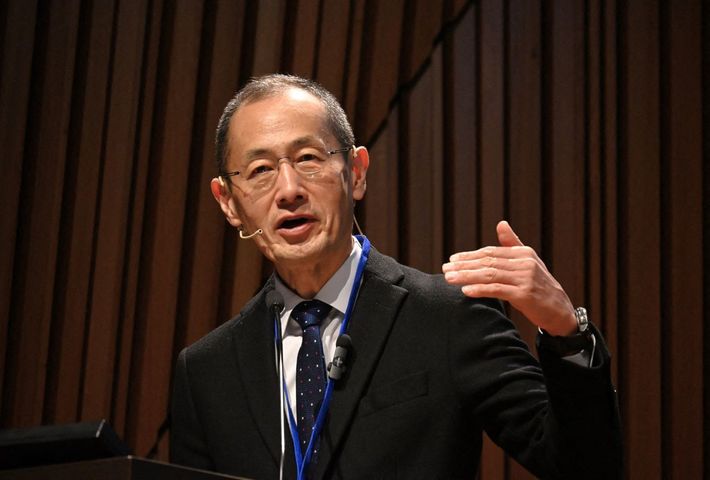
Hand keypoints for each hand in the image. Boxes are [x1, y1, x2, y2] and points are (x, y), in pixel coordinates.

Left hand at [442, 221, 576, 335]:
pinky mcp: (525, 295)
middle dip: (464, 265)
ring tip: (449, 279)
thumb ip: (512, 244)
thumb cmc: (540, 286)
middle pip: (487, 262)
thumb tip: (500, 223)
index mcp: (523, 253)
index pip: (490, 252)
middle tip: (445, 269)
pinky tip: (466, 291)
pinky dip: (480, 289)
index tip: (452, 260)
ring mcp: (525, 278)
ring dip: (467, 276)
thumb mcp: (528, 263)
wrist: (560, 310)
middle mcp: (525, 263)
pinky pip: (498, 290)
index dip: (469, 256)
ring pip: (490, 275)